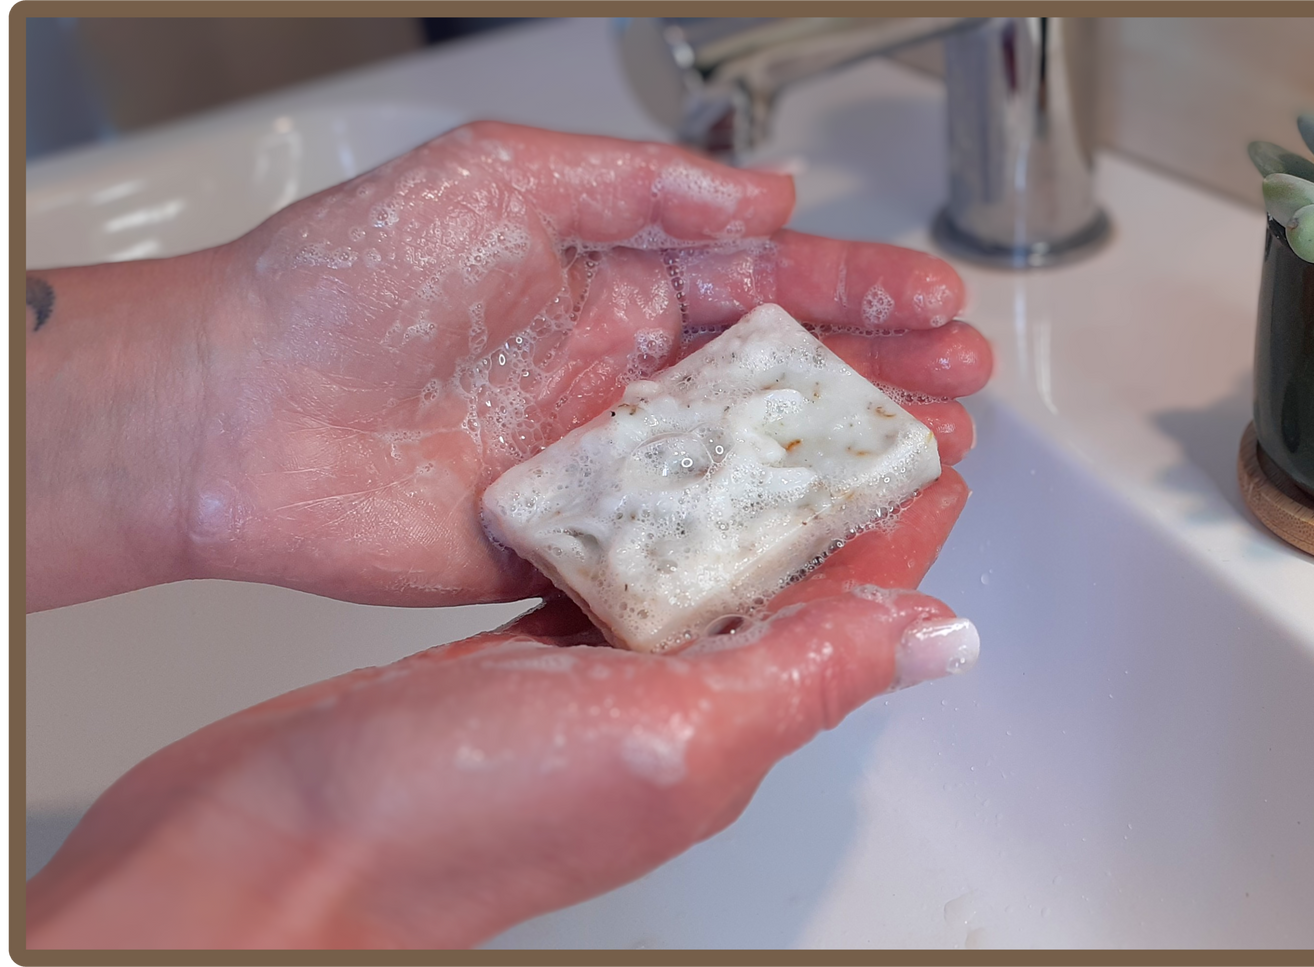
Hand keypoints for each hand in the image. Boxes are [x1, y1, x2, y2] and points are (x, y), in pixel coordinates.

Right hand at [26, 467, 976, 948]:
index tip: (936, 449)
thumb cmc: (452, 825)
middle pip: (779, 583)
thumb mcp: (667, 735)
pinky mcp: (516, 663)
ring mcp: (591, 684)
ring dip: (735, 501)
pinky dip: (633, 523)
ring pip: (692, 574)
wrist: (278, 852)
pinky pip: (603, 580)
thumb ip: (806, 674)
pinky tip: (634, 482)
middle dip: (823, 497)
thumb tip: (938, 641)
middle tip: (854, 407)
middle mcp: (671, 705)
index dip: (896, 529)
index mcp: (725, 723)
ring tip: (761, 418)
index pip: (847, 610)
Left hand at [190, 121, 990, 605]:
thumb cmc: (351, 280)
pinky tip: (823, 548)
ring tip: (929, 457)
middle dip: (876, 373)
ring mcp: (600, 462)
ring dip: (839, 461)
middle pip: (776, 374)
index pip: (762, 280)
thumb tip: (766, 196)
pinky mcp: (568, 546)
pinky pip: (675, 549)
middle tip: (962, 386)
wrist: (240, 409)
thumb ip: (639, 187)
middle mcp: (617, 371)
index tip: (935, 298)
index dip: (856, 287)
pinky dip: (752, 550)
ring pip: (745, 465)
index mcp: (607, 280)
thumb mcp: (503, 178)